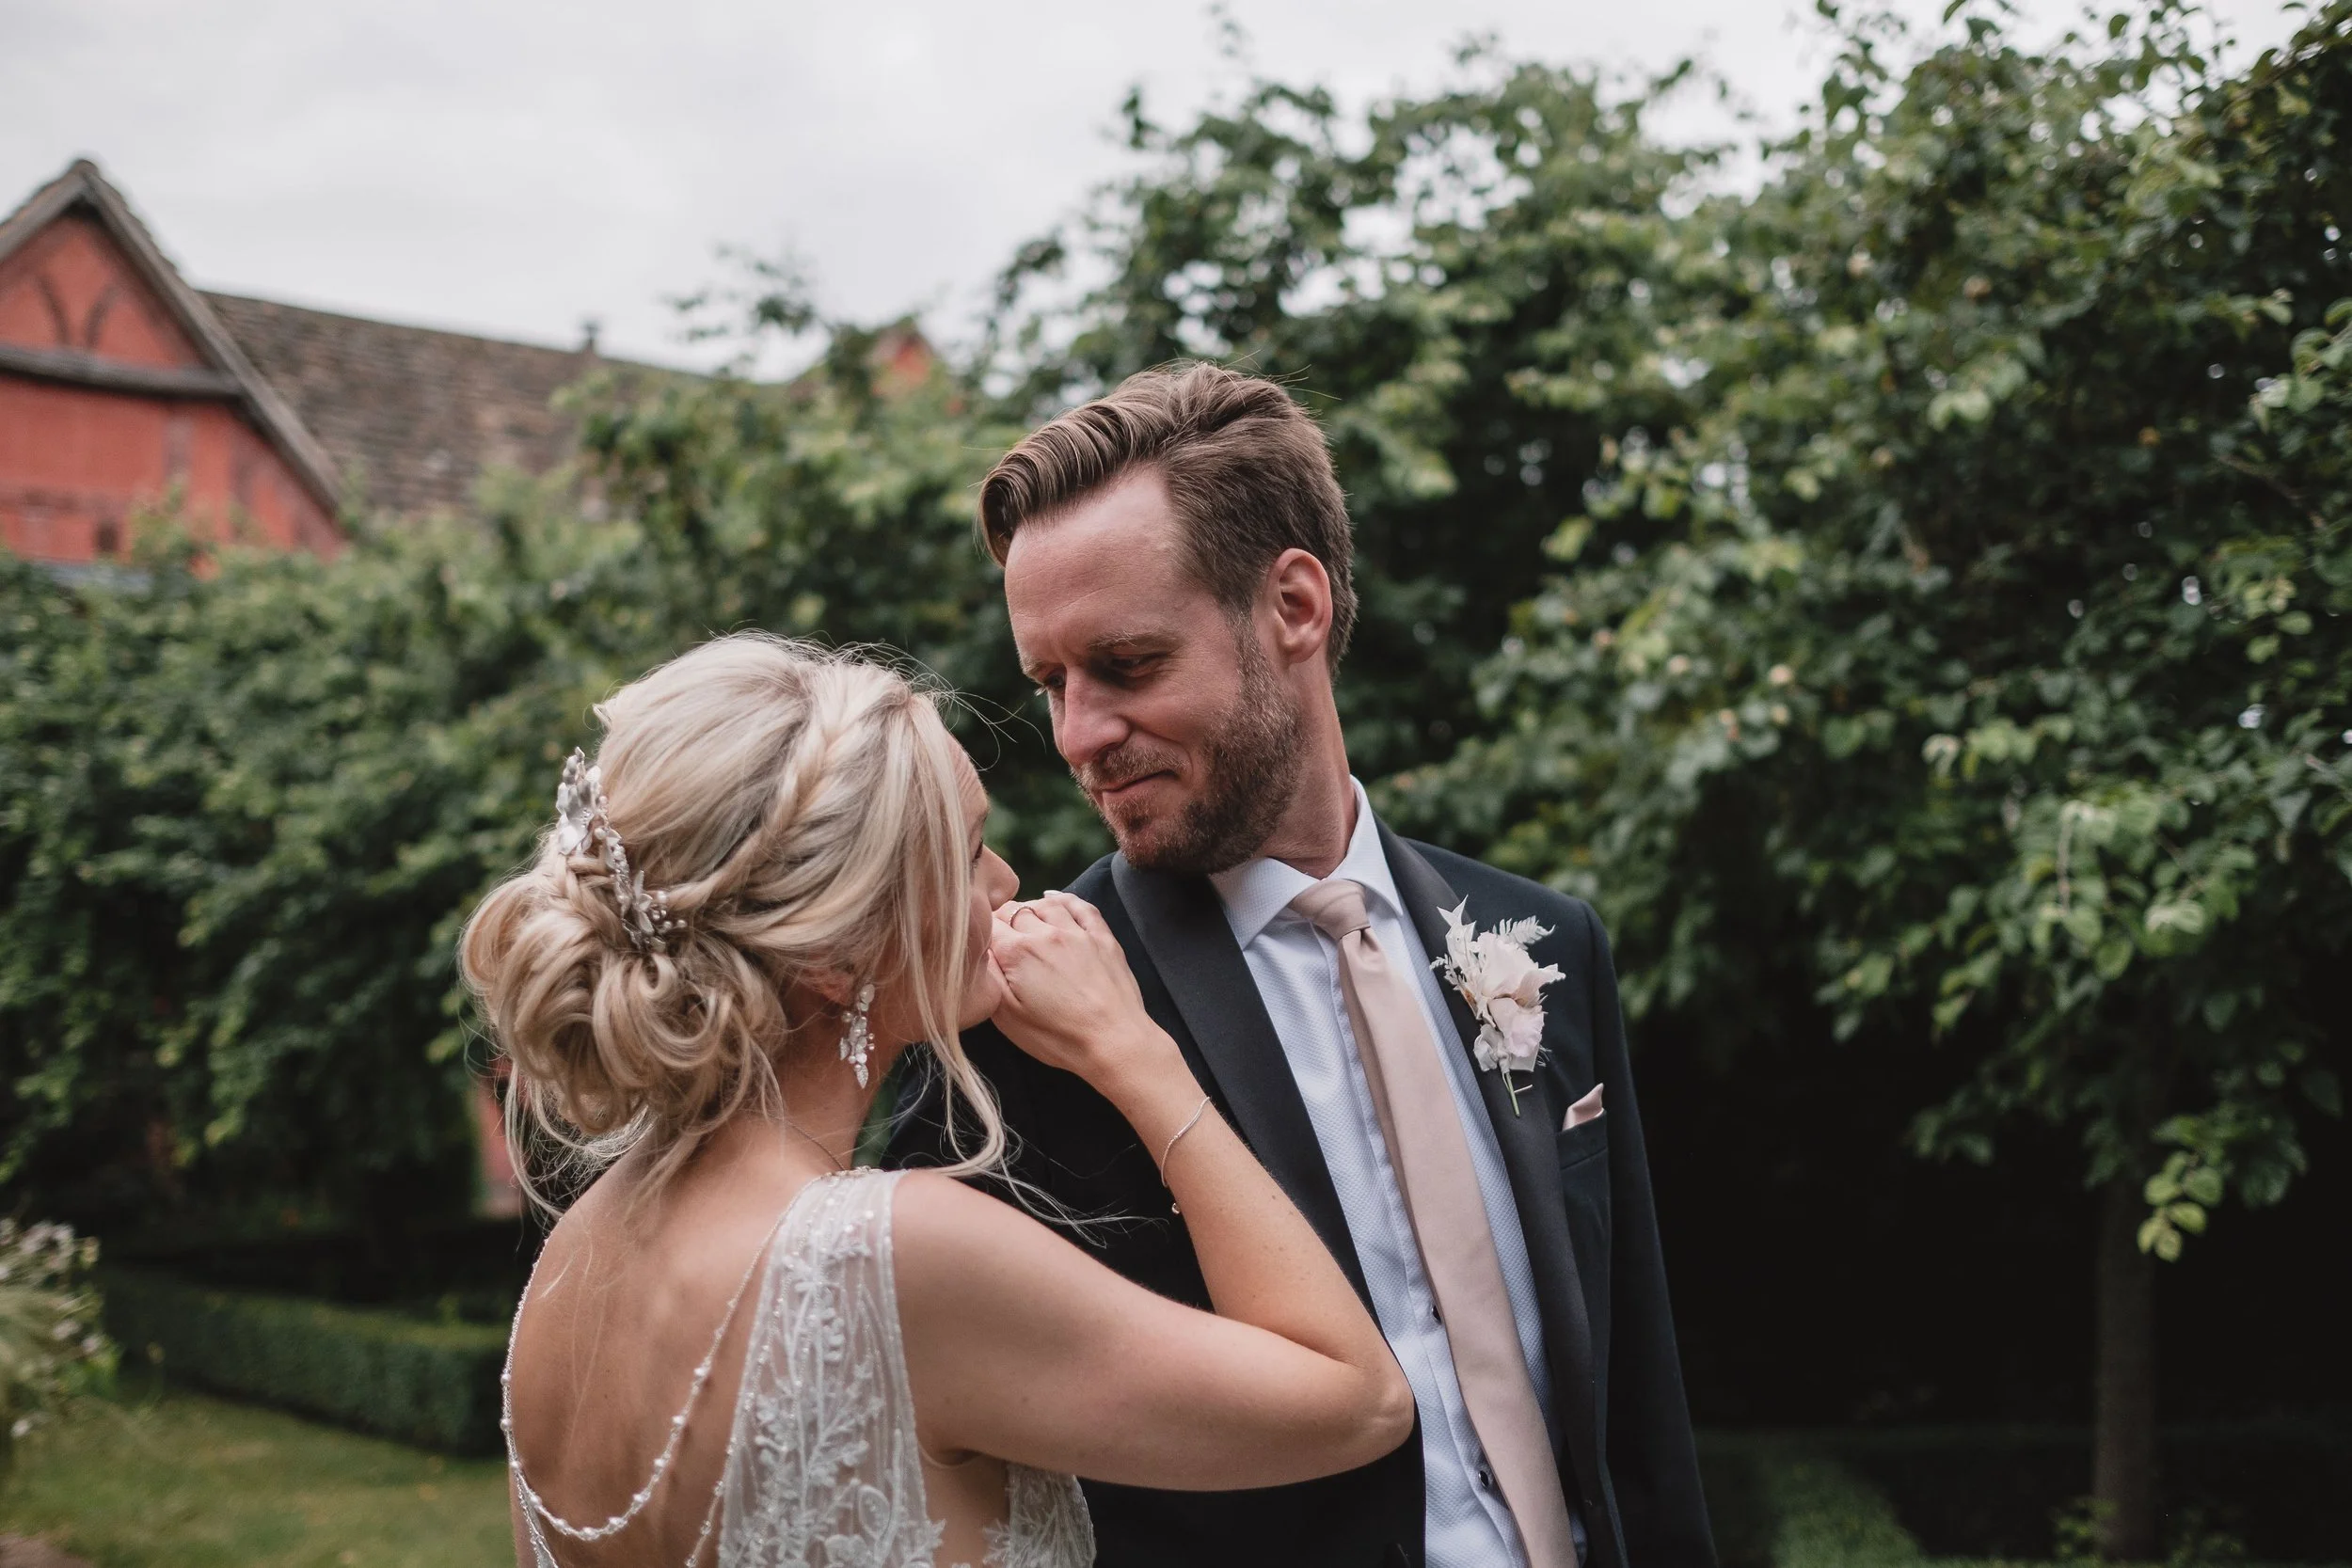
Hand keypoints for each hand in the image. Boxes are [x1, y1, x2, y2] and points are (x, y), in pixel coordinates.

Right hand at [988, 893, 1177, 1094]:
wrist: (1114, 1042)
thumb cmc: (1059, 1037)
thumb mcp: (1008, 1017)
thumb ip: (989, 978)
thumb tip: (979, 953)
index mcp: (1018, 952)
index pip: (987, 925)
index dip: (978, 934)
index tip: (976, 945)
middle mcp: (1047, 934)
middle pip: (1014, 911)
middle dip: (1001, 920)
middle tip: (998, 937)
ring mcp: (1077, 933)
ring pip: (1045, 905)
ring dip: (1029, 908)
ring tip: (1021, 919)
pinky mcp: (1103, 938)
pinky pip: (1081, 906)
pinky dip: (1064, 899)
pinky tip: (1053, 899)